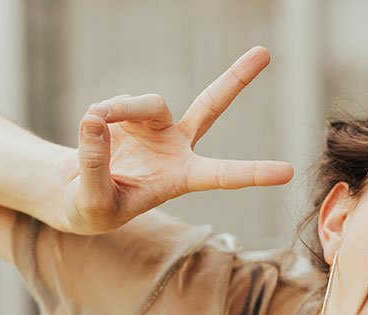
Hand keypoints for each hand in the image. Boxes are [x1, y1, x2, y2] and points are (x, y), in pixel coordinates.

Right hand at [64, 46, 292, 233]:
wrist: (80, 193)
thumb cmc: (95, 208)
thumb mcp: (93, 201)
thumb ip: (95, 165)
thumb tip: (94, 120)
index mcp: (183, 178)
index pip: (224, 175)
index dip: (254, 173)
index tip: (287, 172)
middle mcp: (178, 148)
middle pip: (211, 106)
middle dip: (236, 78)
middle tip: (264, 52)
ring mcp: (157, 127)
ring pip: (149, 103)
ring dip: (121, 109)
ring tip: (96, 122)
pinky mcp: (132, 114)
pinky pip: (118, 103)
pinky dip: (103, 112)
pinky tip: (93, 127)